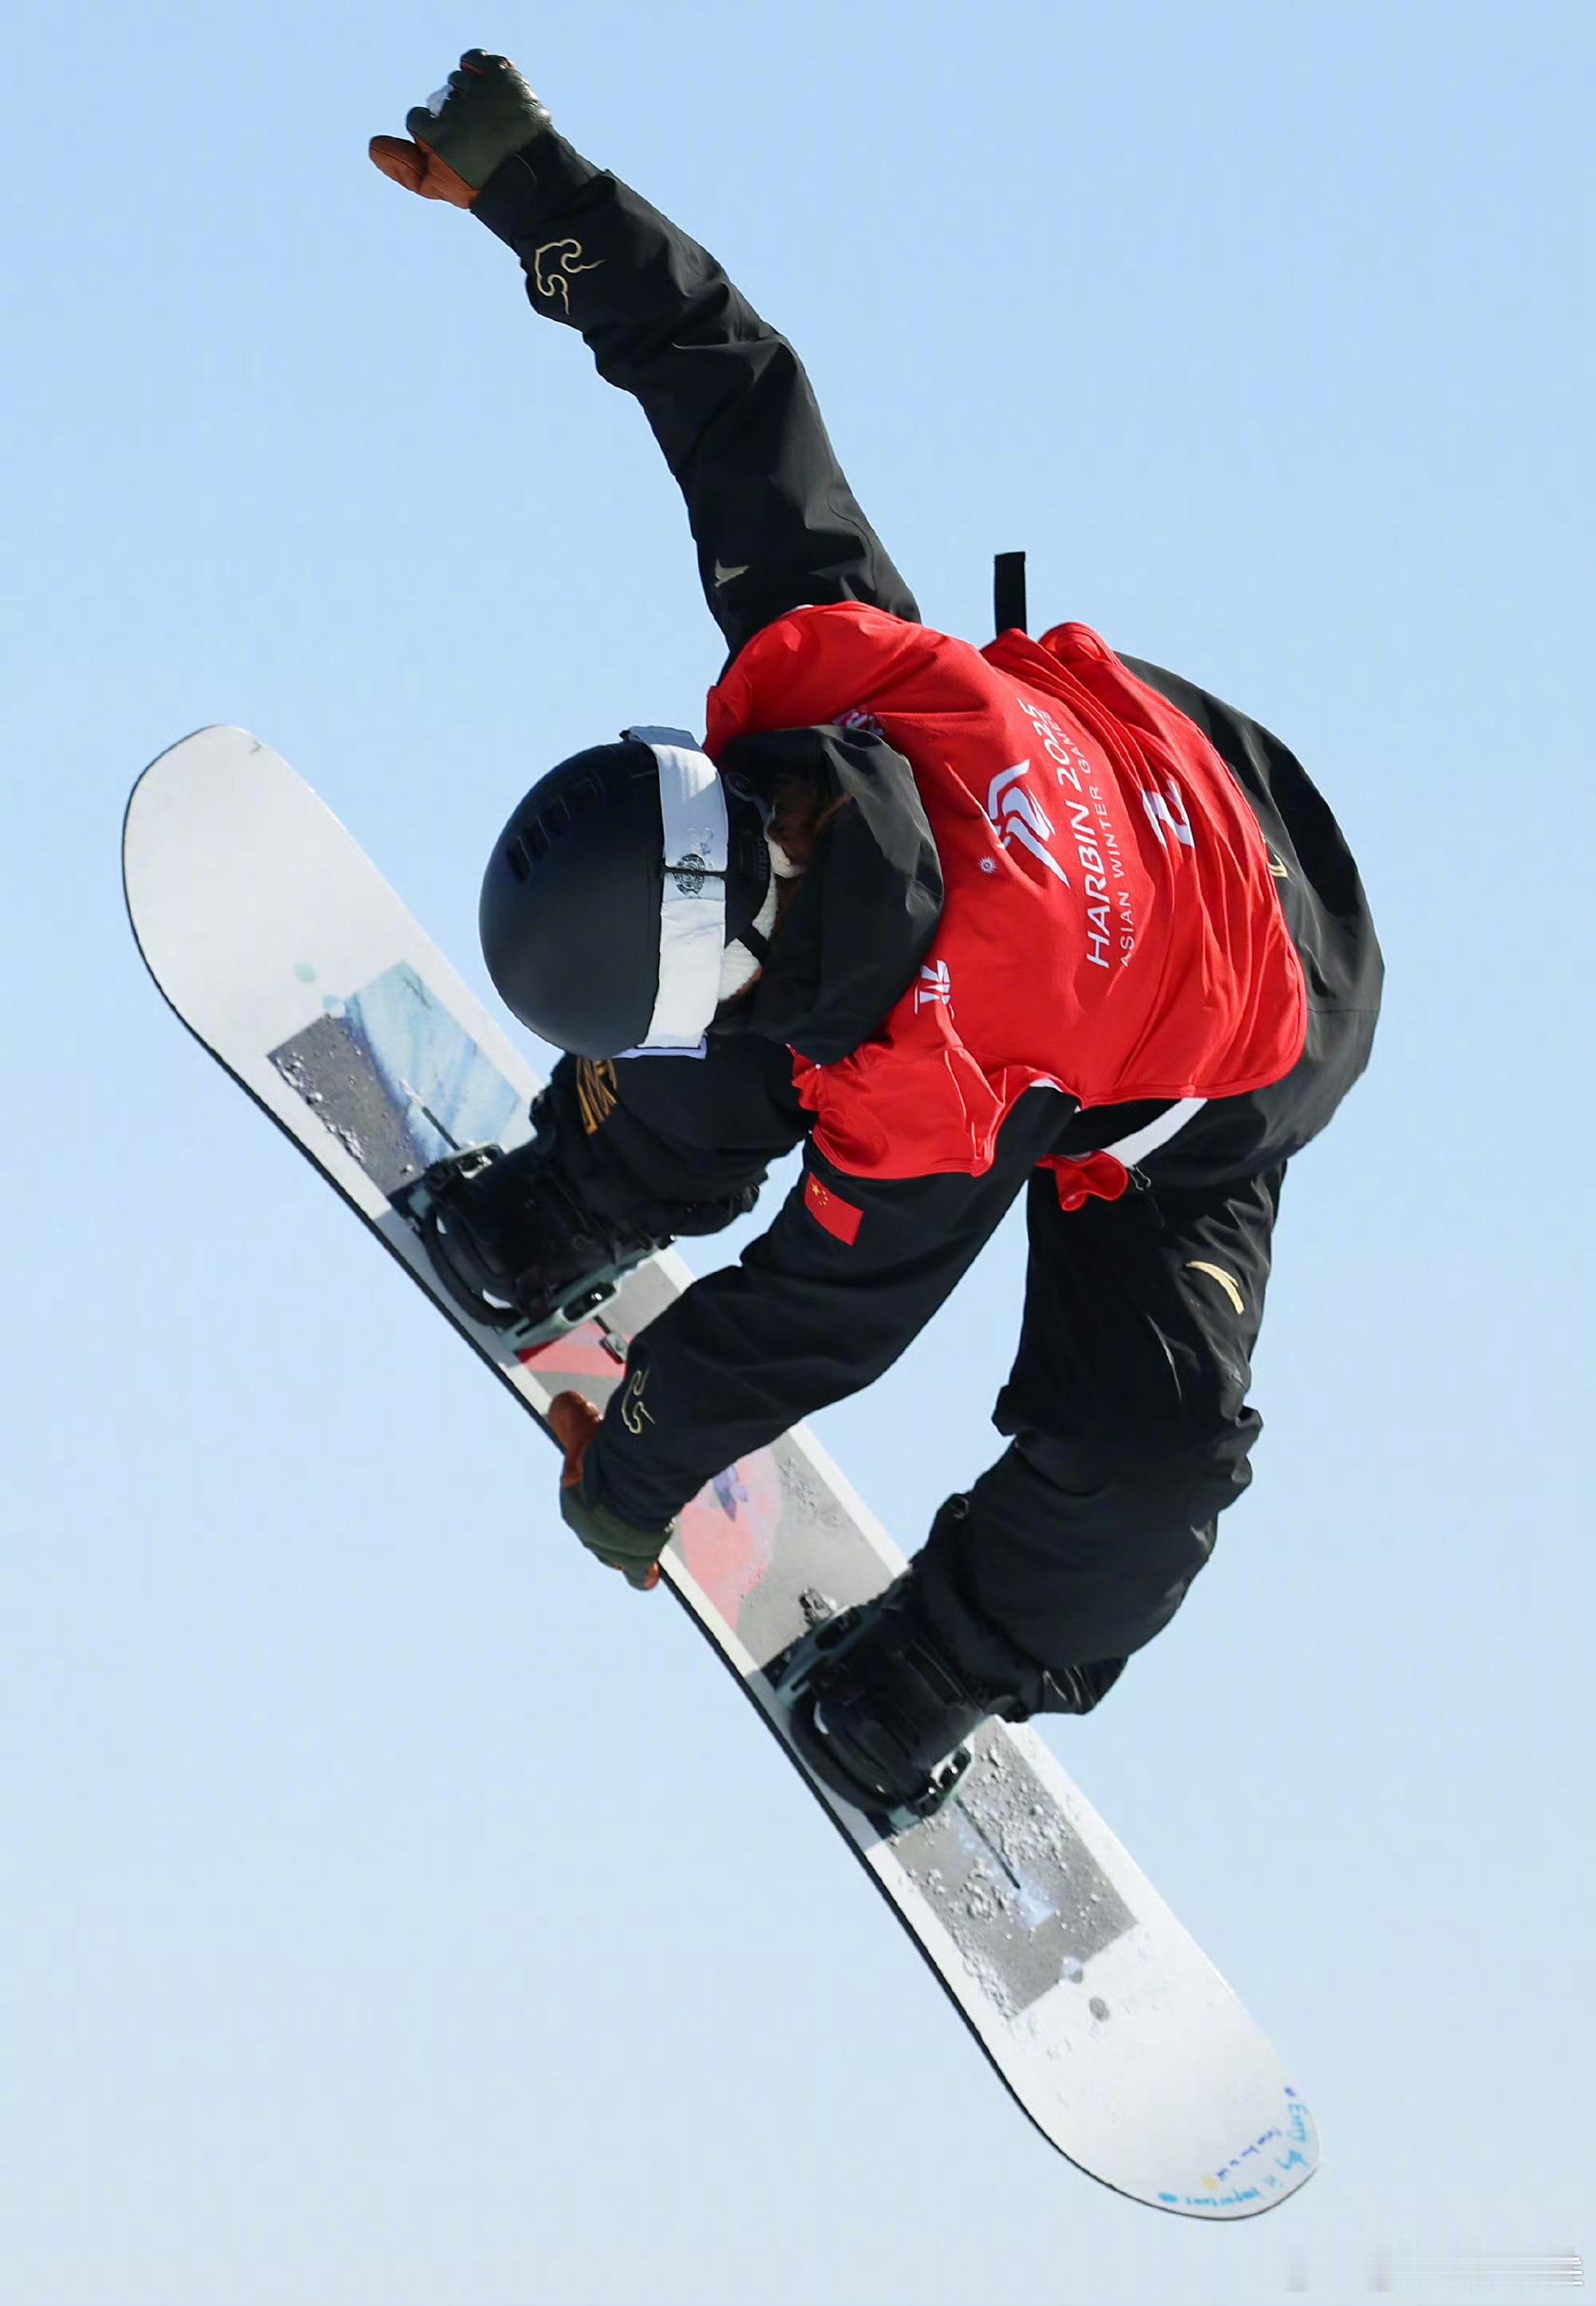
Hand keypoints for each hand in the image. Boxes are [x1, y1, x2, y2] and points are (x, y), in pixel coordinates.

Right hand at [369, 49, 550, 207]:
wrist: (534, 179)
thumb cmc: (481, 185)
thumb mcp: (439, 185)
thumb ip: (404, 168)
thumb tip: (372, 145)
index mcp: (438, 137)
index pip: (417, 118)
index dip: (432, 132)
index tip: (451, 146)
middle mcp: (457, 111)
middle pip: (441, 101)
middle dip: (454, 117)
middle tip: (477, 137)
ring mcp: (481, 92)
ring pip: (459, 81)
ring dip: (467, 95)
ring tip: (485, 118)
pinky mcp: (502, 78)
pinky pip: (476, 59)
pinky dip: (476, 67)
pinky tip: (481, 84)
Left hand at [549, 1392, 670, 1592]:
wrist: (634, 1483)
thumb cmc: (609, 1455)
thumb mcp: (583, 1426)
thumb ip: (570, 1414)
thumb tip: (560, 1402)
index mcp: (572, 1503)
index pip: (586, 1499)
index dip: (604, 1489)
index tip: (618, 1480)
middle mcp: (586, 1530)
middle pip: (603, 1524)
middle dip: (616, 1515)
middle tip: (636, 1501)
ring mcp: (609, 1548)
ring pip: (620, 1545)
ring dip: (632, 1537)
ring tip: (647, 1525)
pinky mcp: (634, 1559)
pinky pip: (636, 1572)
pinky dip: (641, 1574)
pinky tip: (648, 1576)